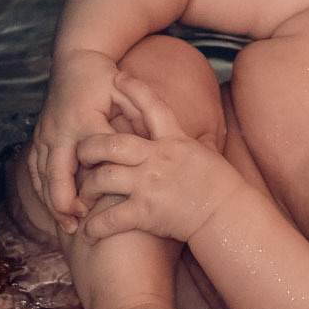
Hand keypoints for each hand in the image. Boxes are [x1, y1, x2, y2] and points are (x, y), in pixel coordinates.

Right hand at [26, 49, 120, 231]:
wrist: (75, 61)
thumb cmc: (104, 79)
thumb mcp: (123, 92)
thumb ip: (136, 115)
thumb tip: (147, 143)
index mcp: (82, 119)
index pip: (88, 157)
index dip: (93, 183)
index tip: (98, 207)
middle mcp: (59, 129)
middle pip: (55, 172)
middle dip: (62, 202)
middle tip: (75, 226)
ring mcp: (45, 134)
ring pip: (41, 175)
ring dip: (51, 202)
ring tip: (67, 226)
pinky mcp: (39, 137)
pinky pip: (36, 169)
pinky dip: (43, 191)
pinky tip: (54, 210)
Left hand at [73, 74, 242, 242]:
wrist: (227, 216)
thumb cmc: (221, 188)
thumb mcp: (206, 155)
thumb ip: (193, 145)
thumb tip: (200, 138)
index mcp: (174, 141)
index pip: (152, 107)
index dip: (133, 89)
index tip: (117, 77)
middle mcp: (157, 159)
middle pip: (111, 144)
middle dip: (89, 147)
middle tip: (80, 153)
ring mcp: (149, 185)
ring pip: (102, 178)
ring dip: (87, 188)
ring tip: (82, 196)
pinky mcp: (145, 213)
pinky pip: (110, 218)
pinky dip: (95, 226)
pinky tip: (88, 231)